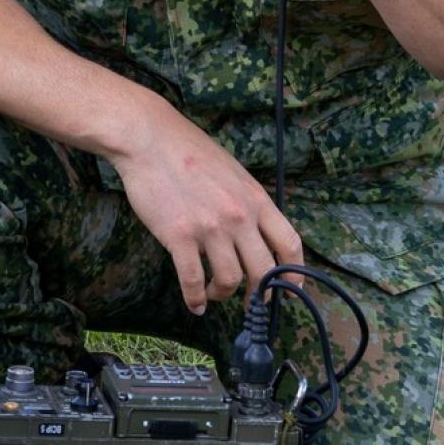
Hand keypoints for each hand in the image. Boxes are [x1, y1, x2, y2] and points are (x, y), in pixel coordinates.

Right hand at [105, 94, 302, 314]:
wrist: (150, 140)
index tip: (287, 288)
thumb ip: (249, 203)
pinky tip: (194, 304)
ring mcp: (210, 228)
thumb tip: (255, 232)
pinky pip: (193, 280)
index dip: (293, 273)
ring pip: (229, 280)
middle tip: (248, 302)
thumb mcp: (235, 173)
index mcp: (257, 200)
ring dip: (222, 295)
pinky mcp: (180, 237)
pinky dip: (194, 299)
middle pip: (263, 271)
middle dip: (258, 294)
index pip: (289, 244)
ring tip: (213, 294)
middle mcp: (239, 217)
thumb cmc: (190, 151)